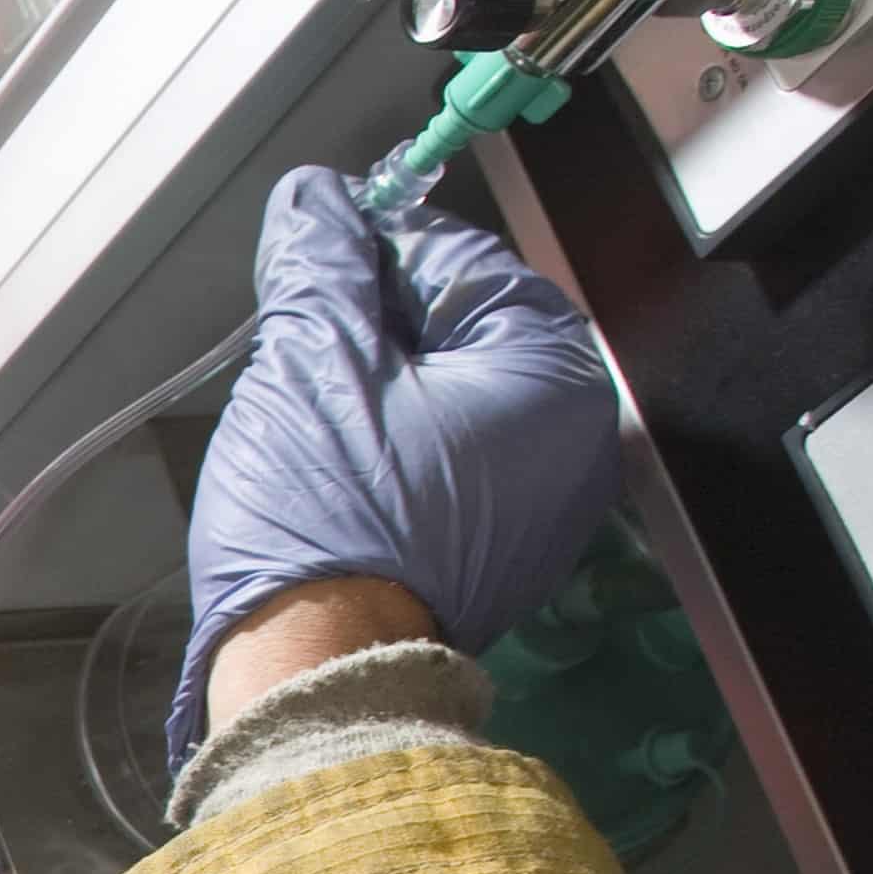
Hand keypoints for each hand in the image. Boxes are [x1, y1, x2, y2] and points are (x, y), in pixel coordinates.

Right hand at [176, 167, 624, 755]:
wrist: (319, 674)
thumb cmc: (328, 519)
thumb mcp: (313, 362)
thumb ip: (323, 263)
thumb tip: (317, 199)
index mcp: (551, 375)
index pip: (464, 259)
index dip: (379, 243)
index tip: (318, 245)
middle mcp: (572, 437)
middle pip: (463, 328)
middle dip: (377, 323)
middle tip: (300, 342)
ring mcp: (543, 502)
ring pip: (450, 396)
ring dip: (379, 387)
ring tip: (308, 411)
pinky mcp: (501, 551)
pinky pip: (450, 462)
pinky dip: (394, 448)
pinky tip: (336, 467)